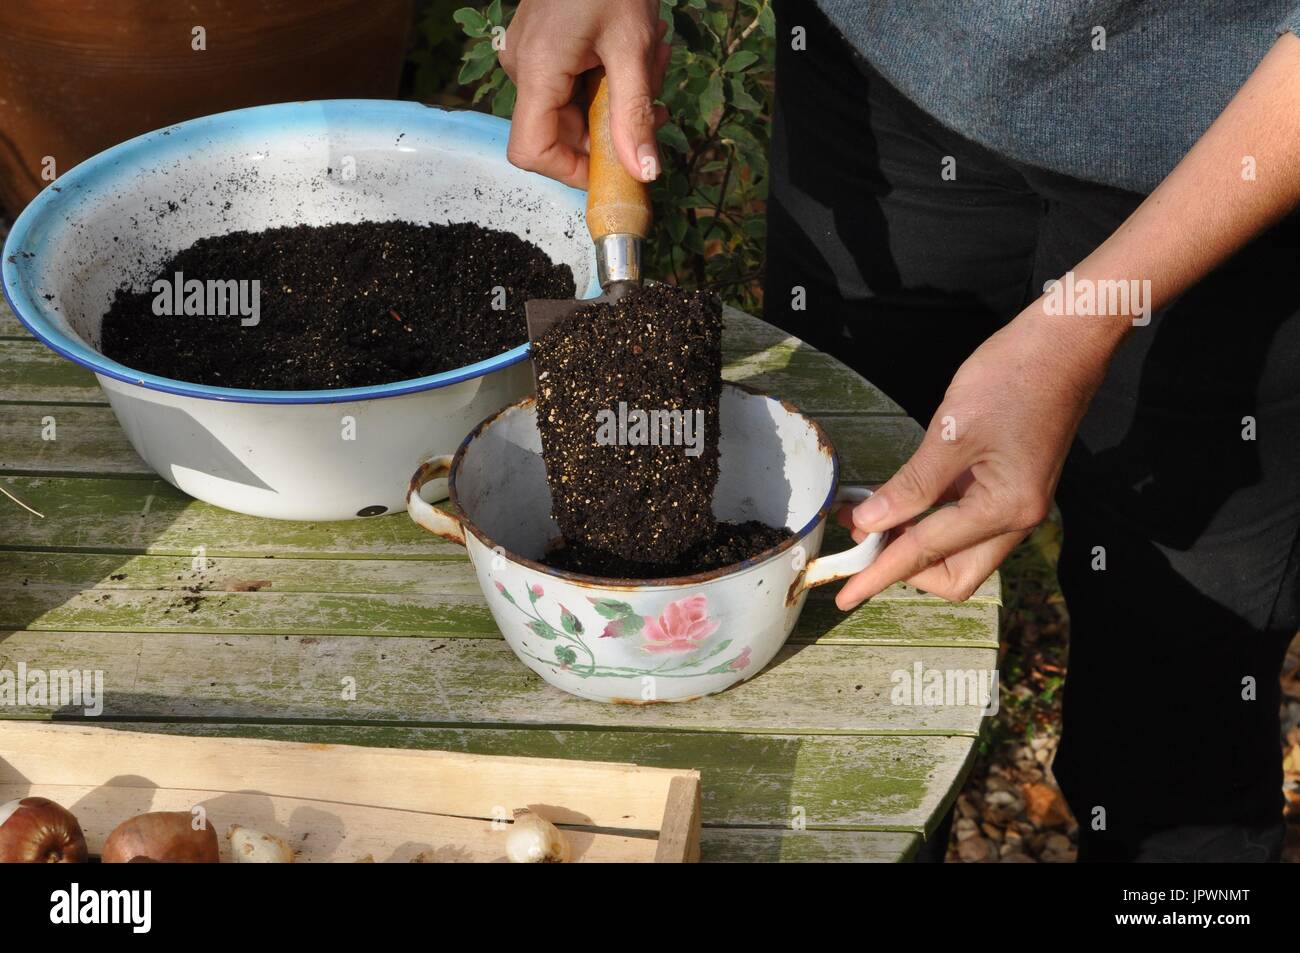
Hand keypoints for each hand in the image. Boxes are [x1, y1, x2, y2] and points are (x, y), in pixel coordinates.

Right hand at [499, 0, 670, 187]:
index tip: (614, 165)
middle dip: (614, 126)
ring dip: (619, 99)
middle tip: (658, 100)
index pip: (532, 152)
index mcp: (536, 71)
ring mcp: (530, 56)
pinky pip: (573, 83)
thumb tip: (643, 172)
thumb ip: (635, 115)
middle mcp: (523, 68)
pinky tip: (636, 53)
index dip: (570, 170)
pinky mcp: (543, 47)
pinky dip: (609, 78)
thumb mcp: (633, 47)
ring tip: (653, 62)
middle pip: (561, 132)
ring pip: (574, 107)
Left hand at [835, 309, 1119, 608]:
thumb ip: (910, 486)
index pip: (926, 553)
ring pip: (962, 553)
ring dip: (917, 543)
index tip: (844, 594)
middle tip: (861, 541)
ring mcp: (1020, 505)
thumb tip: (868, 523)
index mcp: (1005, 509)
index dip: (879, 573)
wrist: (1064, 343)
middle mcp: (1018, 519)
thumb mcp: (951, 432)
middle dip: (905, 568)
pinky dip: (933, 520)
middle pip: (954, 575)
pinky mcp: (1014, 488)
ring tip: (871, 517)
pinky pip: (968, 523)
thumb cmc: (1011, 378)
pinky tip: (903, 501)